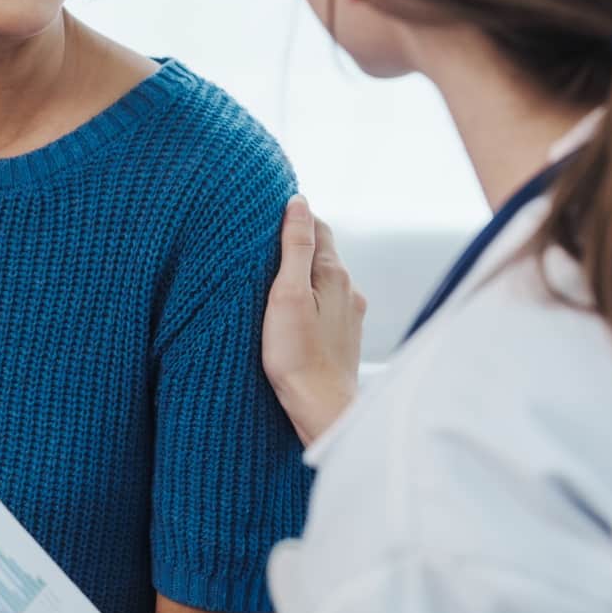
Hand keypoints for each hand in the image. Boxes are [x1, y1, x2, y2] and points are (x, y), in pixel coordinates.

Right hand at [262, 194, 366, 444]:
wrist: (322, 410)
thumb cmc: (297, 356)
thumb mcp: (287, 293)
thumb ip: (295, 246)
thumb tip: (299, 203)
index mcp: (334, 274)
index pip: (317, 227)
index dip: (293, 218)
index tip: (266, 218)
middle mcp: (349, 290)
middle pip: (322, 253)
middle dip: (296, 246)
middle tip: (262, 248)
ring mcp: (349, 315)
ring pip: (323, 281)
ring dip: (303, 276)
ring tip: (273, 284)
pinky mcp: (344, 337)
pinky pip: (325, 305)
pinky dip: (309, 301)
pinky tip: (292, 316)